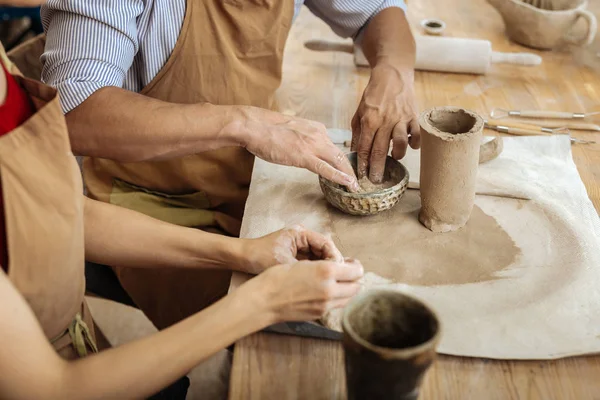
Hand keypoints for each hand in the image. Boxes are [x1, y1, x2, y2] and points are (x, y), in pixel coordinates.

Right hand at [236, 107, 359, 191]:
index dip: (342, 159)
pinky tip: (348, 184)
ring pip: (338, 161)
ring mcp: (313, 145)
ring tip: (355, 187)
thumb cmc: (267, 129)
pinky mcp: (304, 156)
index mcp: (316, 128)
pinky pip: (326, 169)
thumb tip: (304, 147)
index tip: (347, 168)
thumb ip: (303, 138)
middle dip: (351, 169)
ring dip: (349, 175)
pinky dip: (340, 177)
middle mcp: (319, 134)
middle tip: (357, 181)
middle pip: (341, 154)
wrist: (255, 126)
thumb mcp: (293, 129)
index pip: (334, 146)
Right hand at [238, 259, 363, 323]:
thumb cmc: (278, 277)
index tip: (351, 263)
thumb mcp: (304, 263)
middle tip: (347, 272)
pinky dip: (338, 298)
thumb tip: (341, 267)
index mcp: (327, 272)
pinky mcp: (320, 314)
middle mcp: (330, 290)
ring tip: (338, 282)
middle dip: (355, 278)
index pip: (356, 271)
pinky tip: (327, 291)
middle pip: (357, 286)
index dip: (355, 266)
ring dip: (348, 289)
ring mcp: (326, 305)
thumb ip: (326, 266)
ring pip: (349, 298)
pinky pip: (337, 305)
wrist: (264, 300)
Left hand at [241, 225, 342, 273]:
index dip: (334, 258)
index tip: (337, 272)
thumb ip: (307, 268)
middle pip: (325, 251)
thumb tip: (327, 277)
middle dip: (331, 264)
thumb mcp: (285, 263)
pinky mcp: (295, 256)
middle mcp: (303, 237)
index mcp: (301, 233)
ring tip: (328, 283)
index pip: (326, 244)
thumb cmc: (260, 257)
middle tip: (336, 280)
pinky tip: (318, 283)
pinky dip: (315, 272)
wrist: (242, 258)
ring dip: (324, 269)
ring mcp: (299, 247)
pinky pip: (311, 264)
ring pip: (319, 258)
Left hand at [351, 64, 419, 182]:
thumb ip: (357, 131)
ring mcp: (401, 119)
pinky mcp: (414, 116)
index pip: (364, 147)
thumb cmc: (374, 95)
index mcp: (369, 120)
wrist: (393, 75)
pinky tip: (410, 146)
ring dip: (397, 155)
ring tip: (394, 158)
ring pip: (400, 144)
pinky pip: (416, 134)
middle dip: (377, 168)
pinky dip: (414, 143)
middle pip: (380, 150)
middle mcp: (385, 121)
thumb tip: (353, 151)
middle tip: (376, 180)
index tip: (362, 174)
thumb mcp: (359, 111)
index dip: (362, 162)